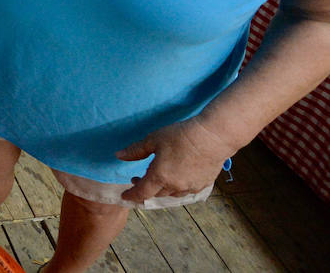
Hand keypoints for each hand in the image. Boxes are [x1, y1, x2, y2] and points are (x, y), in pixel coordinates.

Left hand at [115, 117, 233, 202]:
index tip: (124, 196)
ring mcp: (190, 187)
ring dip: (161, 189)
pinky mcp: (203, 184)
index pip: (142, 192)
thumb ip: (135, 151)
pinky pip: (186, 191)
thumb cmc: (181, 136)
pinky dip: (177, 187)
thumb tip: (119, 155)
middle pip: (156, 194)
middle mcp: (175, 186)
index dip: (132, 195)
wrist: (213, 137)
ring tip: (156, 178)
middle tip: (138, 180)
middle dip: (145, 189)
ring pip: (171, 194)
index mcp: (160, 176)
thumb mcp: (153, 140)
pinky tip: (176, 178)